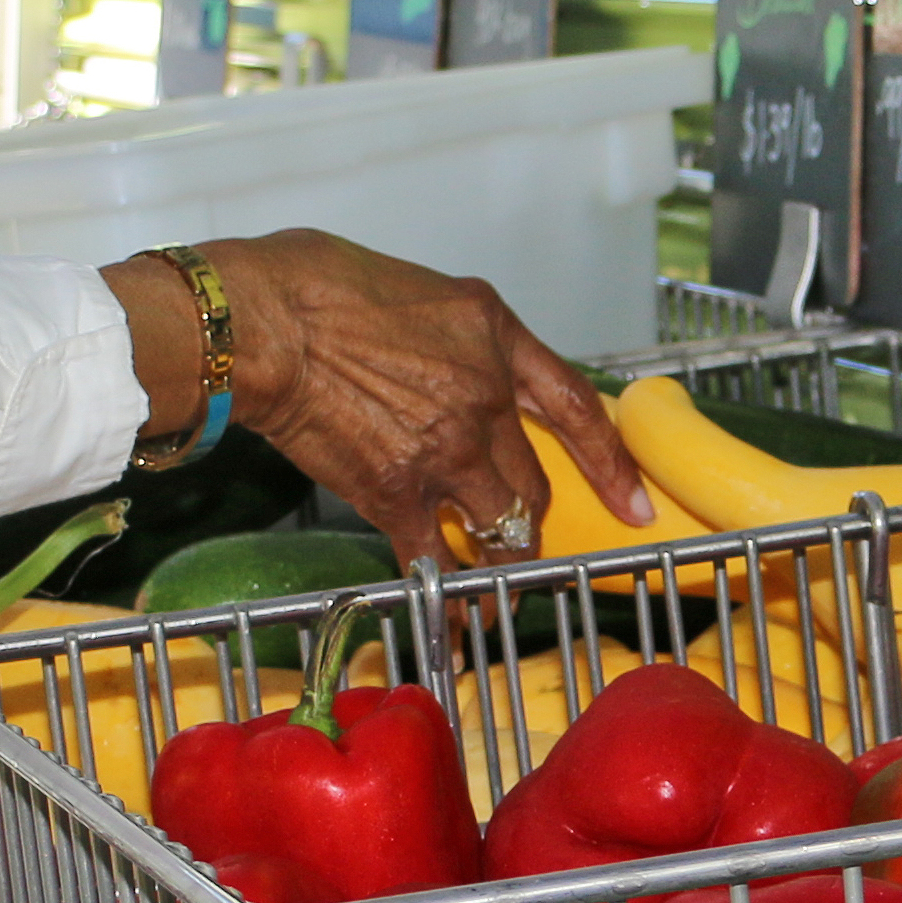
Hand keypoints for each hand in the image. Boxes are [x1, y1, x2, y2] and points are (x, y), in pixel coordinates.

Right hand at [117, 230, 650, 564]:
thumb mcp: (423, 291)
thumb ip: (461, 339)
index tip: (637, 505)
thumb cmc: (319, 286)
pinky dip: (445, 593)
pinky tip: (450, 616)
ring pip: (500, 529)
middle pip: (534, 485)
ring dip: (498, 560)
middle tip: (516, 538)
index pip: (575, 409)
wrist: (263, 321)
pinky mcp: (396, 494)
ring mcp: (446, 452)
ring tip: (489, 579)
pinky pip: (435, 561)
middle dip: (529, 518)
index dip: (612, 464)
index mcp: (495, 337)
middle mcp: (485, 398)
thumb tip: (460, 372)